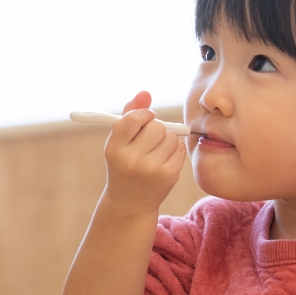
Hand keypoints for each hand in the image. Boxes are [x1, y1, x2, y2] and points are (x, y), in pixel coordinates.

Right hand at [102, 90, 186, 214]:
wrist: (130, 202)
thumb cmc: (124, 164)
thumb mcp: (119, 141)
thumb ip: (130, 114)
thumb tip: (146, 93)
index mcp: (114, 149)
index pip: (134, 119)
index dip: (143, 114)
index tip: (146, 118)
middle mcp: (131, 160)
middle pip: (156, 127)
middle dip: (156, 128)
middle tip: (150, 139)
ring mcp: (151, 169)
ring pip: (171, 137)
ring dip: (167, 139)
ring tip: (156, 151)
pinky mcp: (169, 175)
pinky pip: (181, 149)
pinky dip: (176, 150)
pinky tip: (165, 160)